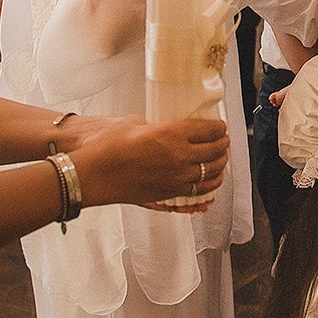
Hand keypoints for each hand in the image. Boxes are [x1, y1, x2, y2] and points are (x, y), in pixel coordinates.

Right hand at [74, 116, 230, 212]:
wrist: (94, 173)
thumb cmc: (108, 146)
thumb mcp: (136, 123)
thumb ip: (157, 125)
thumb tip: (166, 126)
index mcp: (172, 134)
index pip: (209, 130)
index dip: (219, 128)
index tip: (220, 127)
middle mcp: (179, 157)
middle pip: (215, 151)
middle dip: (223, 145)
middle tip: (223, 141)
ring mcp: (176, 178)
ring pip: (212, 173)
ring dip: (221, 165)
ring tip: (221, 160)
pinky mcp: (169, 194)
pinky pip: (199, 191)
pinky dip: (210, 185)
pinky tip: (211, 180)